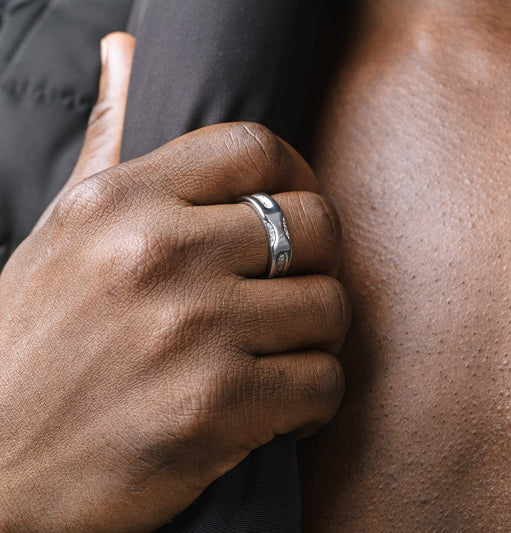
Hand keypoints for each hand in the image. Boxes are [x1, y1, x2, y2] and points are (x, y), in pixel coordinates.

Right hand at [0, 34, 349, 530]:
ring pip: (329, 308)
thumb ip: (111, 145)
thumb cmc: (32, 351)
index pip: (255, 149)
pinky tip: (284, 402)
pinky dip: (317, 396)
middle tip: (299, 289)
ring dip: (320, 334)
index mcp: (121, 204)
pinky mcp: (216, 409)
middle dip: (322, 261)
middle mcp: (157, 257)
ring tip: (286, 351)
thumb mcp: (63, 235)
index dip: (298, 175)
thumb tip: (128, 51)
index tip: (297, 209)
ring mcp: (191, 333)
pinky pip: (323, 383)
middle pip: (315, 225)